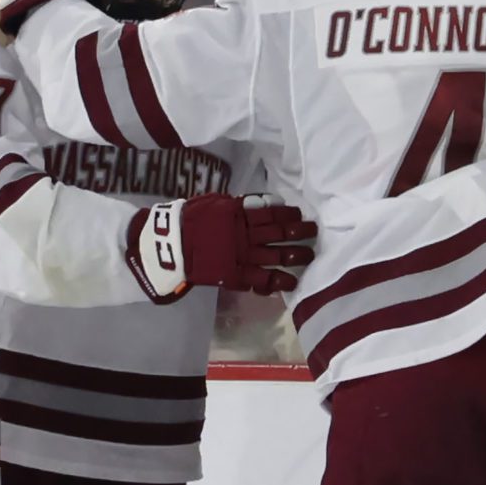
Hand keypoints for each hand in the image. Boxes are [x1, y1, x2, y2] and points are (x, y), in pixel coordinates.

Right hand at [126, 194, 318, 300]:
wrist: (170, 243)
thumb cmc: (191, 219)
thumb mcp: (215, 204)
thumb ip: (237, 205)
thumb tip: (257, 203)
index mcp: (239, 214)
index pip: (270, 213)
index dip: (287, 214)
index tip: (299, 214)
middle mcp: (245, 235)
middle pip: (279, 234)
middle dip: (299, 232)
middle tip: (314, 232)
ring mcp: (243, 256)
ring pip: (276, 255)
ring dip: (295, 255)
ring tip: (310, 255)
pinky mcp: (237, 275)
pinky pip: (263, 279)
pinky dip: (279, 281)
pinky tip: (292, 282)